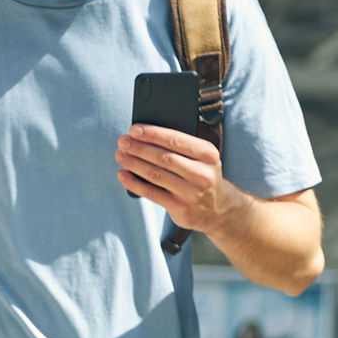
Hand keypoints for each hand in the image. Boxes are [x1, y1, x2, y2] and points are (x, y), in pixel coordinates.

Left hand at [116, 124, 235, 237]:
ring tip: (120, 155)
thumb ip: (182, 147)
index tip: (133, 129)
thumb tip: (145, 136)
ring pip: (155, 174)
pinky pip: (152, 193)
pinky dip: (134, 183)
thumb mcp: (202, 158)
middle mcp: (202, 173)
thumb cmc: (201, 175)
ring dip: (133, 163)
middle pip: (163, 157)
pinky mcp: (181, 208)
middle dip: (139, 148)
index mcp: (208, 154)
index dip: (152, 134)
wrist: (218, 209)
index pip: (176, 140)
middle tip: (122, 141)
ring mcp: (192, 192)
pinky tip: (122, 174)